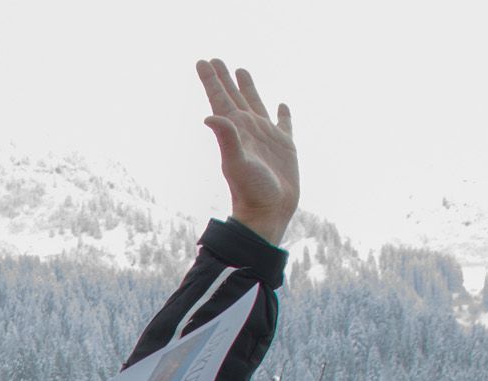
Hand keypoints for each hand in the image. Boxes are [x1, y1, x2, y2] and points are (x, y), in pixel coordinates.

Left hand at [198, 60, 296, 244]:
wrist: (269, 213)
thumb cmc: (251, 191)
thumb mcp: (236, 163)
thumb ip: (226, 139)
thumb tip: (209, 117)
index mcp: (235, 131)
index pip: (220, 99)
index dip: (211, 80)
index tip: (202, 61)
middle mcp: (248, 130)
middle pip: (234, 97)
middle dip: (224, 78)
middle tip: (215, 59)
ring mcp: (266, 137)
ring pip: (256, 104)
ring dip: (248, 88)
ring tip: (241, 69)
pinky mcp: (285, 146)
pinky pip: (285, 124)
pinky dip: (284, 114)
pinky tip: (282, 105)